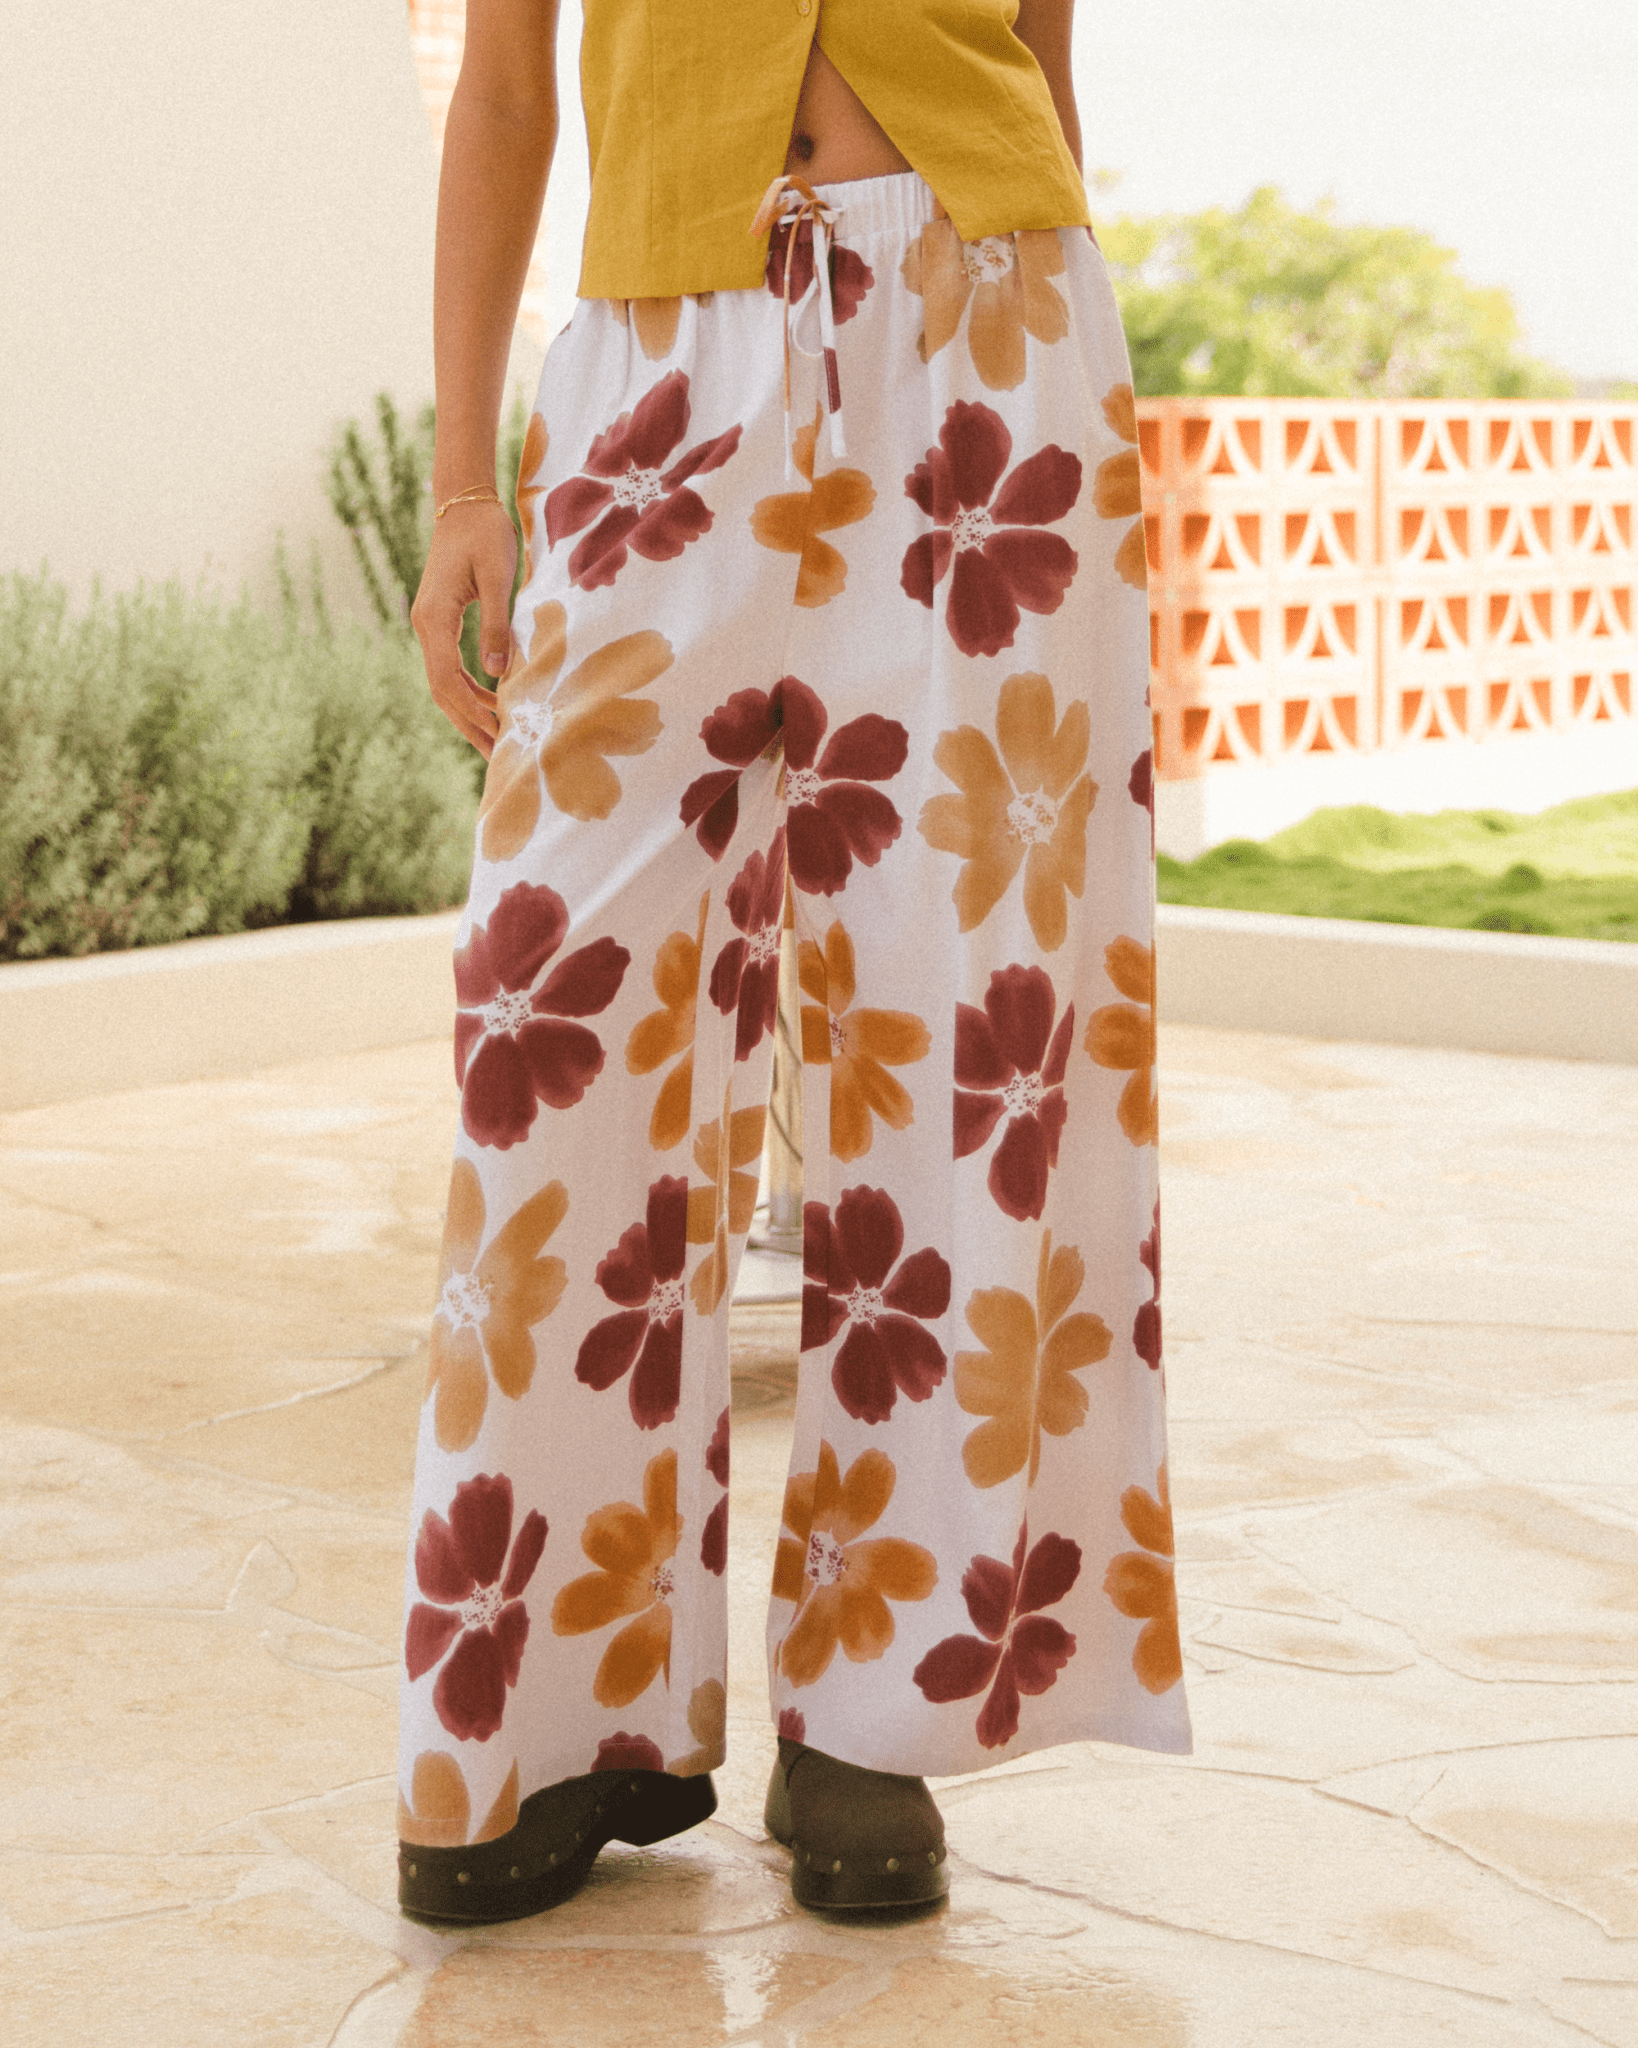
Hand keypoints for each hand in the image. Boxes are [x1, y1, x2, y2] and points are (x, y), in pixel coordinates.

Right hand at [410, 501, 517, 757]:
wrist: (464, 505)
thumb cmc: (485, 535)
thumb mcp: (498, 577)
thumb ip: (497, 625)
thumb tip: (497, 673)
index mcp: (435, 618)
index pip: (448, 679)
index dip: (472, 711)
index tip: (498, 733)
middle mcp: (425, 626)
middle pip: (441, 690)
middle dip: (468, 725)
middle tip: (498, 758)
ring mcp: (429, 625)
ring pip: (443, 683)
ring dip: (468, 713)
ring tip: (496, 743)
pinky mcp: (439, 622)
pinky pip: (449, 667)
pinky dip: (468, 692)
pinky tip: (490, 706)